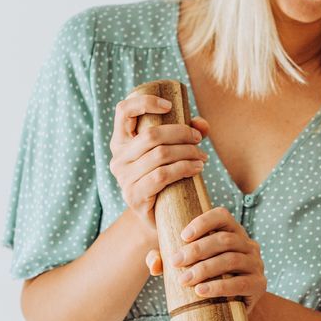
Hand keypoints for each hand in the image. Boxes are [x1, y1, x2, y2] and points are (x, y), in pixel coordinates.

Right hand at [109, 92, 208, 237]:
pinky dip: (184, 169)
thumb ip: (186, 134)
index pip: (123, 110)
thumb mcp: (172, 152)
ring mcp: (124, 178)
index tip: (169, 105)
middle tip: (198, 139)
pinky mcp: (134, 196)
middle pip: (151, 135)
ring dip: (187, 152)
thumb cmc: (166, 179)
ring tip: (202, 157)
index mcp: (121, 141)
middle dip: (181, 133)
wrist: (158, 218)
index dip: (145, 102)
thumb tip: (202, 123)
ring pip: (160, 155)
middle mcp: (118, 158)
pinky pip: (162, 176)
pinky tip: (197, 169)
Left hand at [145, 206, 266, 311]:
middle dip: (197, 250)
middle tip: (176, 262)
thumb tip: (154, 264)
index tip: (182, 236)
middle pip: (225, 240)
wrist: (233, 308)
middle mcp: (248, 245)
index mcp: (233, 232)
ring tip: (184, 280)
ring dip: (205, 269)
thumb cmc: (207, 280)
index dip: (203, 222)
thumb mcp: (189, 266)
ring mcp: (256, 264)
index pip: (222, 216)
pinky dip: (219, 287)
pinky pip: (240, 283)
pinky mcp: (259, 285)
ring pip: (231, 260)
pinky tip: (201, 291)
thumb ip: (168, 261)